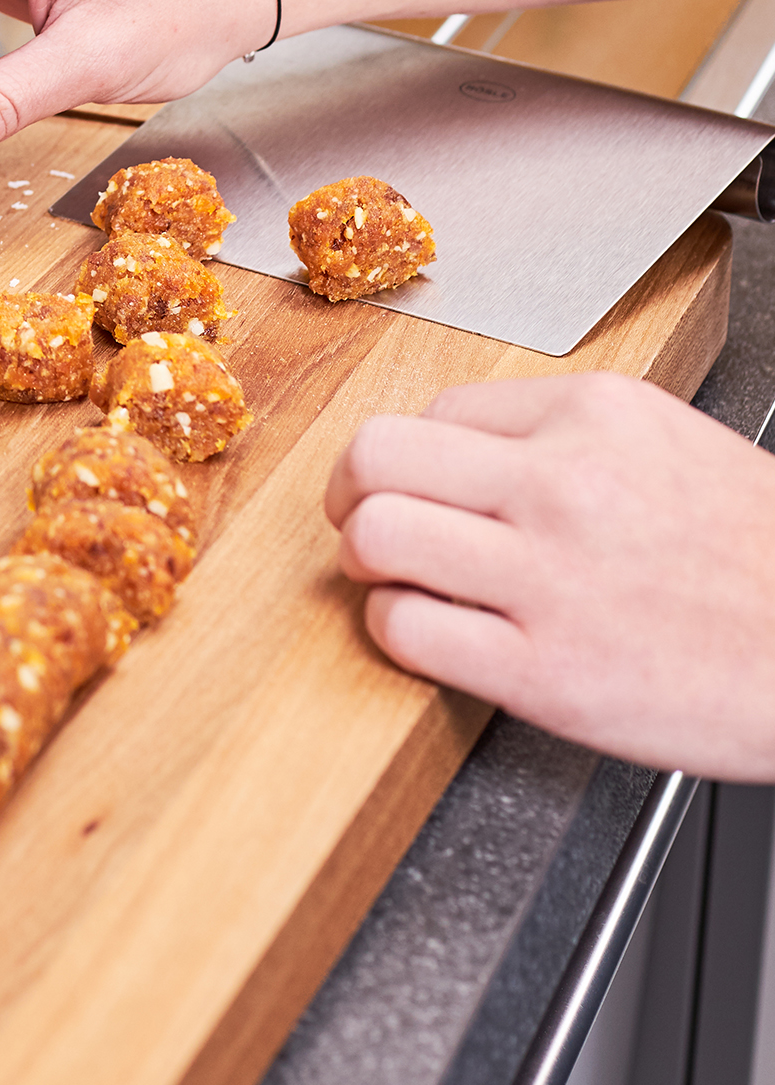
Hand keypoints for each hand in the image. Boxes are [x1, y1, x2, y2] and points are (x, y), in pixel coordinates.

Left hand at [325, 374, 774, 779]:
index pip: (437, 413)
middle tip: (362, 524)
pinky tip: (435, 637)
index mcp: (597, 416)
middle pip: (376, 457)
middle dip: (351, 496)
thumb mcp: (674, 450)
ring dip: (365, 564)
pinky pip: (404, 630)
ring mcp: (550, 578)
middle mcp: (565, 484)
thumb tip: (462, 456)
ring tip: (398, 582)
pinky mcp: (544, 671)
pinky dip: (395, 633)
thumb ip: (568, 443)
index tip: (416, 489)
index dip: (412, 459)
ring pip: (374, 537)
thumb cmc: (763, 563)